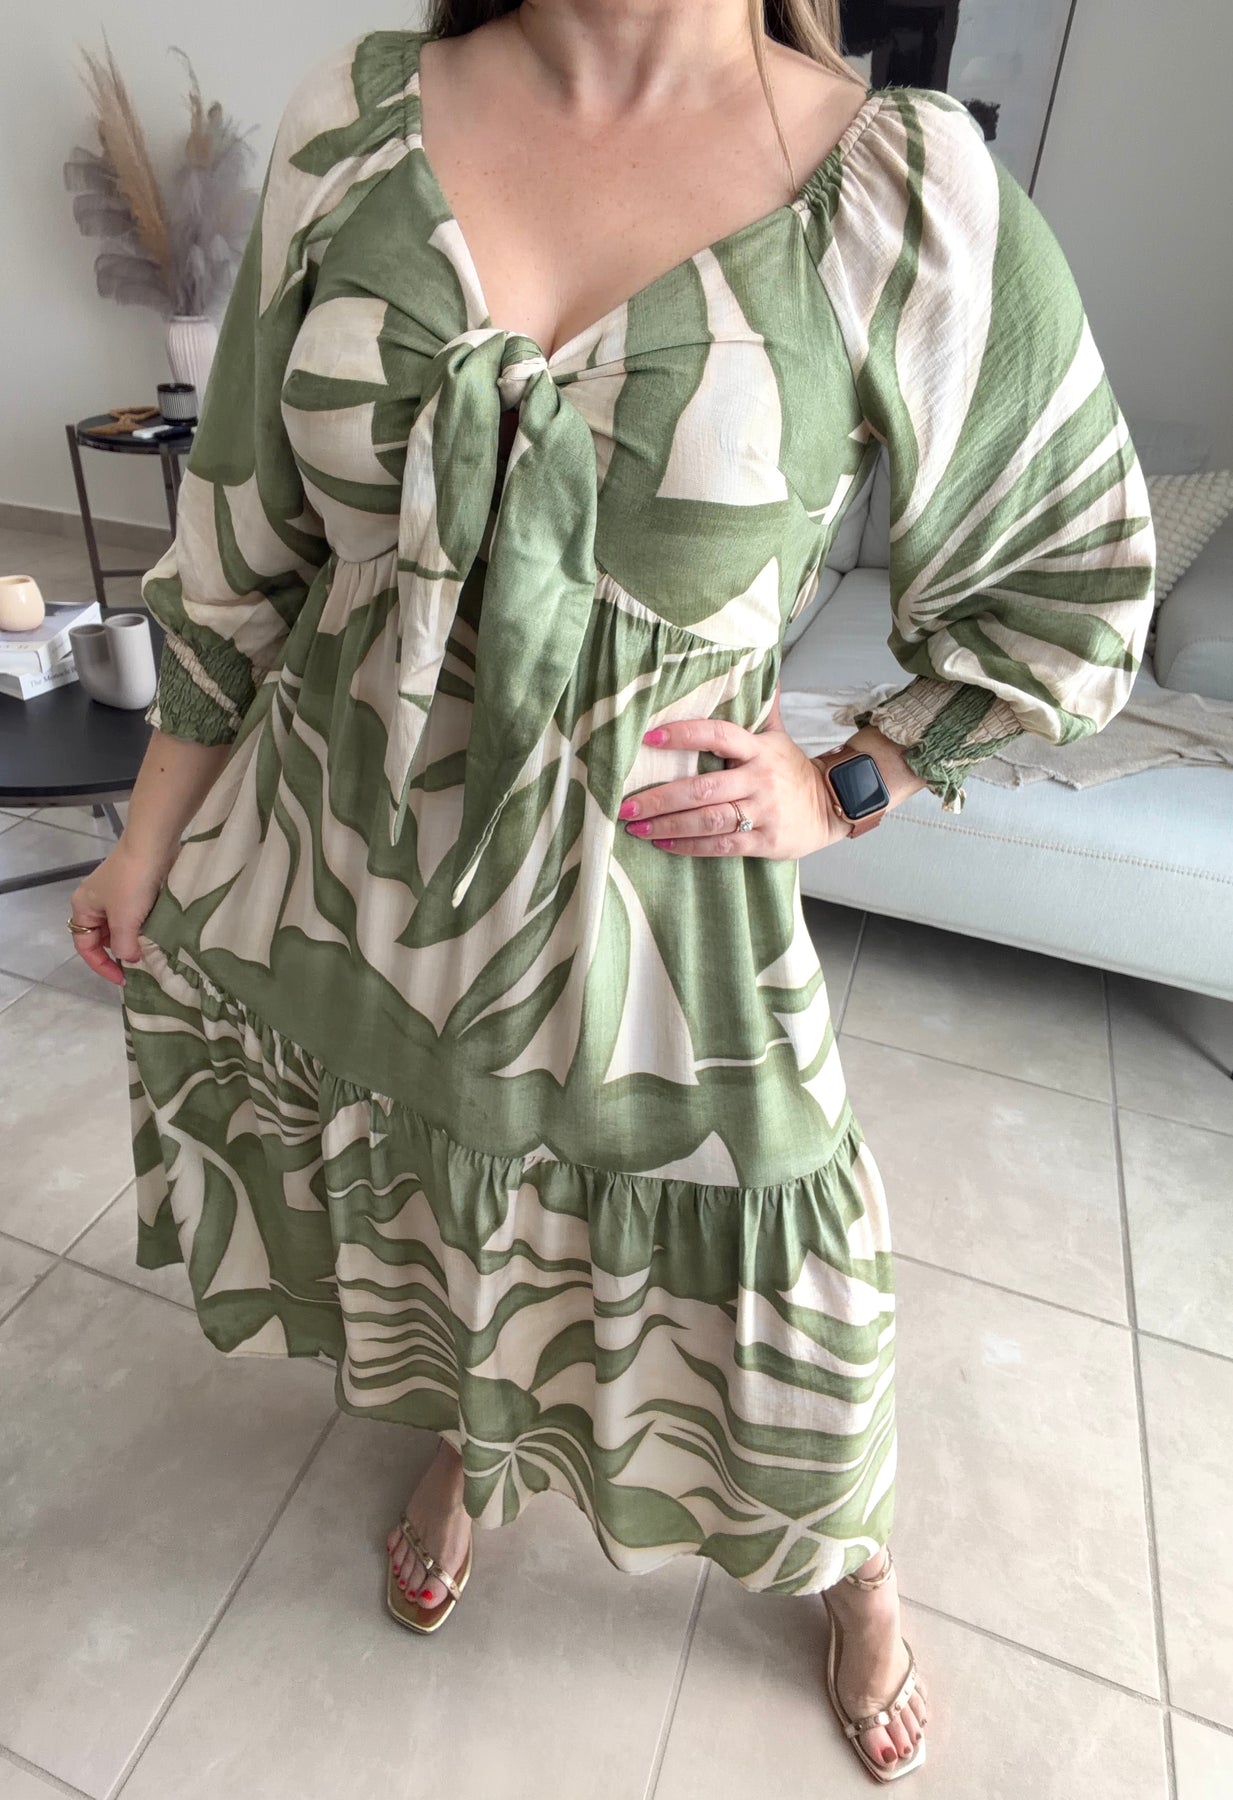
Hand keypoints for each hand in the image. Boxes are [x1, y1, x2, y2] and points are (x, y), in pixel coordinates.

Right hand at [67, 839, 173, 988]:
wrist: (152, 845)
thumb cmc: (132, 883)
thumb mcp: (124, 920)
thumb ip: (123, 945)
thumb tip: (129, 958)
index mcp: (83, 907)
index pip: (85, 946)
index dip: (102, 966)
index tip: (123, 979)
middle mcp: (95, 901)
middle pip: (101, 937)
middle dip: (118, 953)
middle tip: (138, 968)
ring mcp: (115, 894)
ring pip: (120, 928)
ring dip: (132, 941)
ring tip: (149, 955)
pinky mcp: (134, 888)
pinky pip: (134, 916)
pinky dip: (142, 928)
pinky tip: (155, 936)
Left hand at [618, 683, 847, 859]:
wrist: (832, 806)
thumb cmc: (791, 770)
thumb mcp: (779, 735)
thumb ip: (761, 707)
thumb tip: (755, 660)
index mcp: (758, 749)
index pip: (718, 734)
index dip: (684, 735)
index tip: (649, 738)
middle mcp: (759, 779)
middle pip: (703, 788)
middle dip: (661, 798)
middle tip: (626, 804)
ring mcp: (762, 812)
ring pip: (708, 820)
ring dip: (668, 824)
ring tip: (635, 826)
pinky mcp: (764, 841)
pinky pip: (720, 845)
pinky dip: (689, 846)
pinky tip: (663, 843)